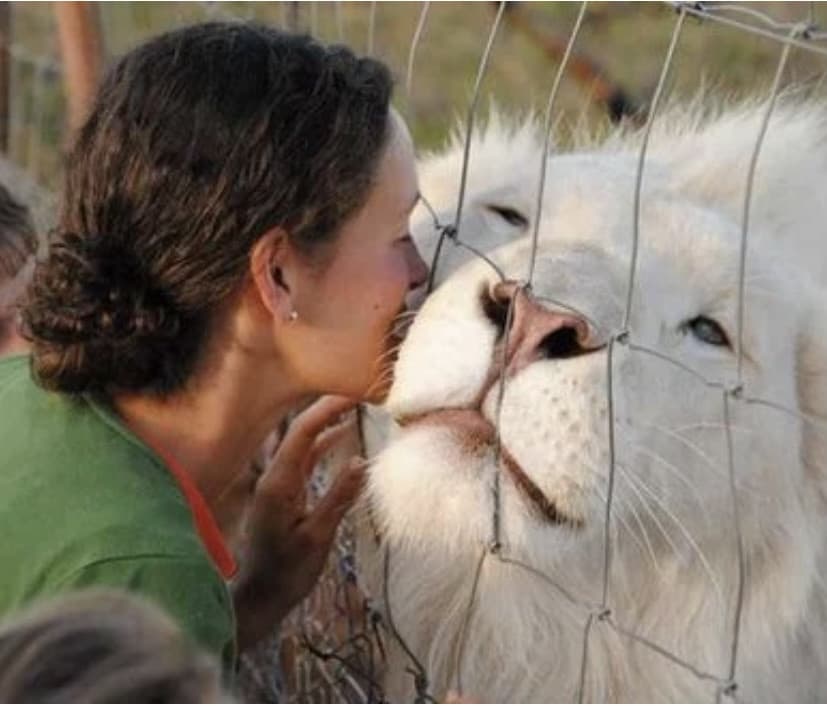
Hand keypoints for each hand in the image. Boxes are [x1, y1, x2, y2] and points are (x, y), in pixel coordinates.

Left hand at [233, 396, 365, 649]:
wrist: (261, 598)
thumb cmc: (287, 573)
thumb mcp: (317, 537)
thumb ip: (338, 497)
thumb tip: (361, 460)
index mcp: (277, 483)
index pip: (302, 432)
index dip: (327, 409)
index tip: (353, 393)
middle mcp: (274, 476)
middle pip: (300, 430)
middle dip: (327, 408)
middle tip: (357, 390)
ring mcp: (278, 484)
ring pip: (303, 443)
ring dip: (327, 424)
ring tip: (354, 405)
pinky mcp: (285, 493)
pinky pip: (305, 460)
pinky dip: (324, 446)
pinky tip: (344, 436)